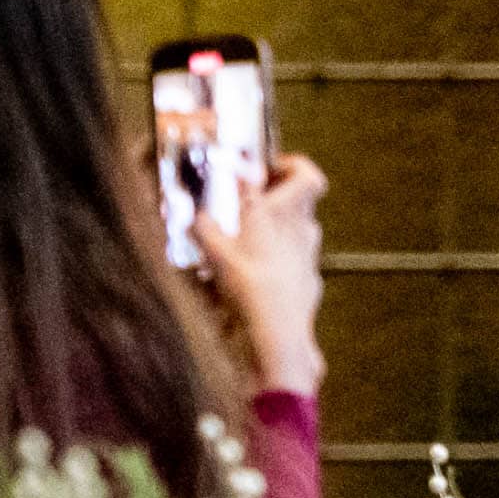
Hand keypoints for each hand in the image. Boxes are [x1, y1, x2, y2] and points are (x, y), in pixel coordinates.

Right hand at [191, 152, 329, 397]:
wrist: (278, 331)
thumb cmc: (250, 285)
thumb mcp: (215, 250)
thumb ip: (201, 224)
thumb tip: (189, 211)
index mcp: (284, 211)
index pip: (306, 173)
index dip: (289, 166)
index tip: (267, 170)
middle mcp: (303, 229)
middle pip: (301, 201)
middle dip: (275, 198)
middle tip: (249, 202)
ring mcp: (309, 256)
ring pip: (297, 231)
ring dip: (275, 229)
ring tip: (245, 240)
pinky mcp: (308, 281)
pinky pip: (294, 262)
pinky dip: (278, 261)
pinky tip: (256, 272)